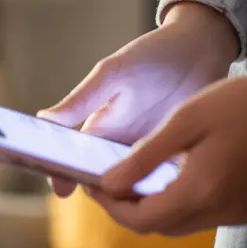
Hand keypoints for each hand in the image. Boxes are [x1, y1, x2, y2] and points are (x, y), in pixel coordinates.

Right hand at [39, 2, 238, 197]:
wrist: (203, 48)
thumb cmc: (153, 55)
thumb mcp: (114, 73)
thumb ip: (82, 98)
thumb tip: (43, 118)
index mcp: (98, 129)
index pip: (71, 160)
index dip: (61, 176)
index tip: (61, 189)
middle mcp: (119, 147)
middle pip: (101, 182)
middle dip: (101, 194)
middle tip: (108, 198)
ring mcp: (148, 155)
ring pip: (133, 188)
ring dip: (133, 197)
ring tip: (139, 199)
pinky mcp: (177, 159)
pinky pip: (166, 182)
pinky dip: (166, 190)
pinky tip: (173, 191)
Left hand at [89, 53, 246, 235]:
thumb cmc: (239, 101)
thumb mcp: (183, 122)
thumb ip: (142, 158)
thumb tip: (107, 185)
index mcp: (201, 192)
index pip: (139, 220)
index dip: (111, 207)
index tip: (93, 185)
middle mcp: (220, 213)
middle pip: (157, 227)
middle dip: (128, 209)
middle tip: (109, 182)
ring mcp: (237, 214)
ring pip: (179, 225)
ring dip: (153, 209)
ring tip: (135, 179)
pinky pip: (201, 217)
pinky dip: (178, 204)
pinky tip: (171, 178)